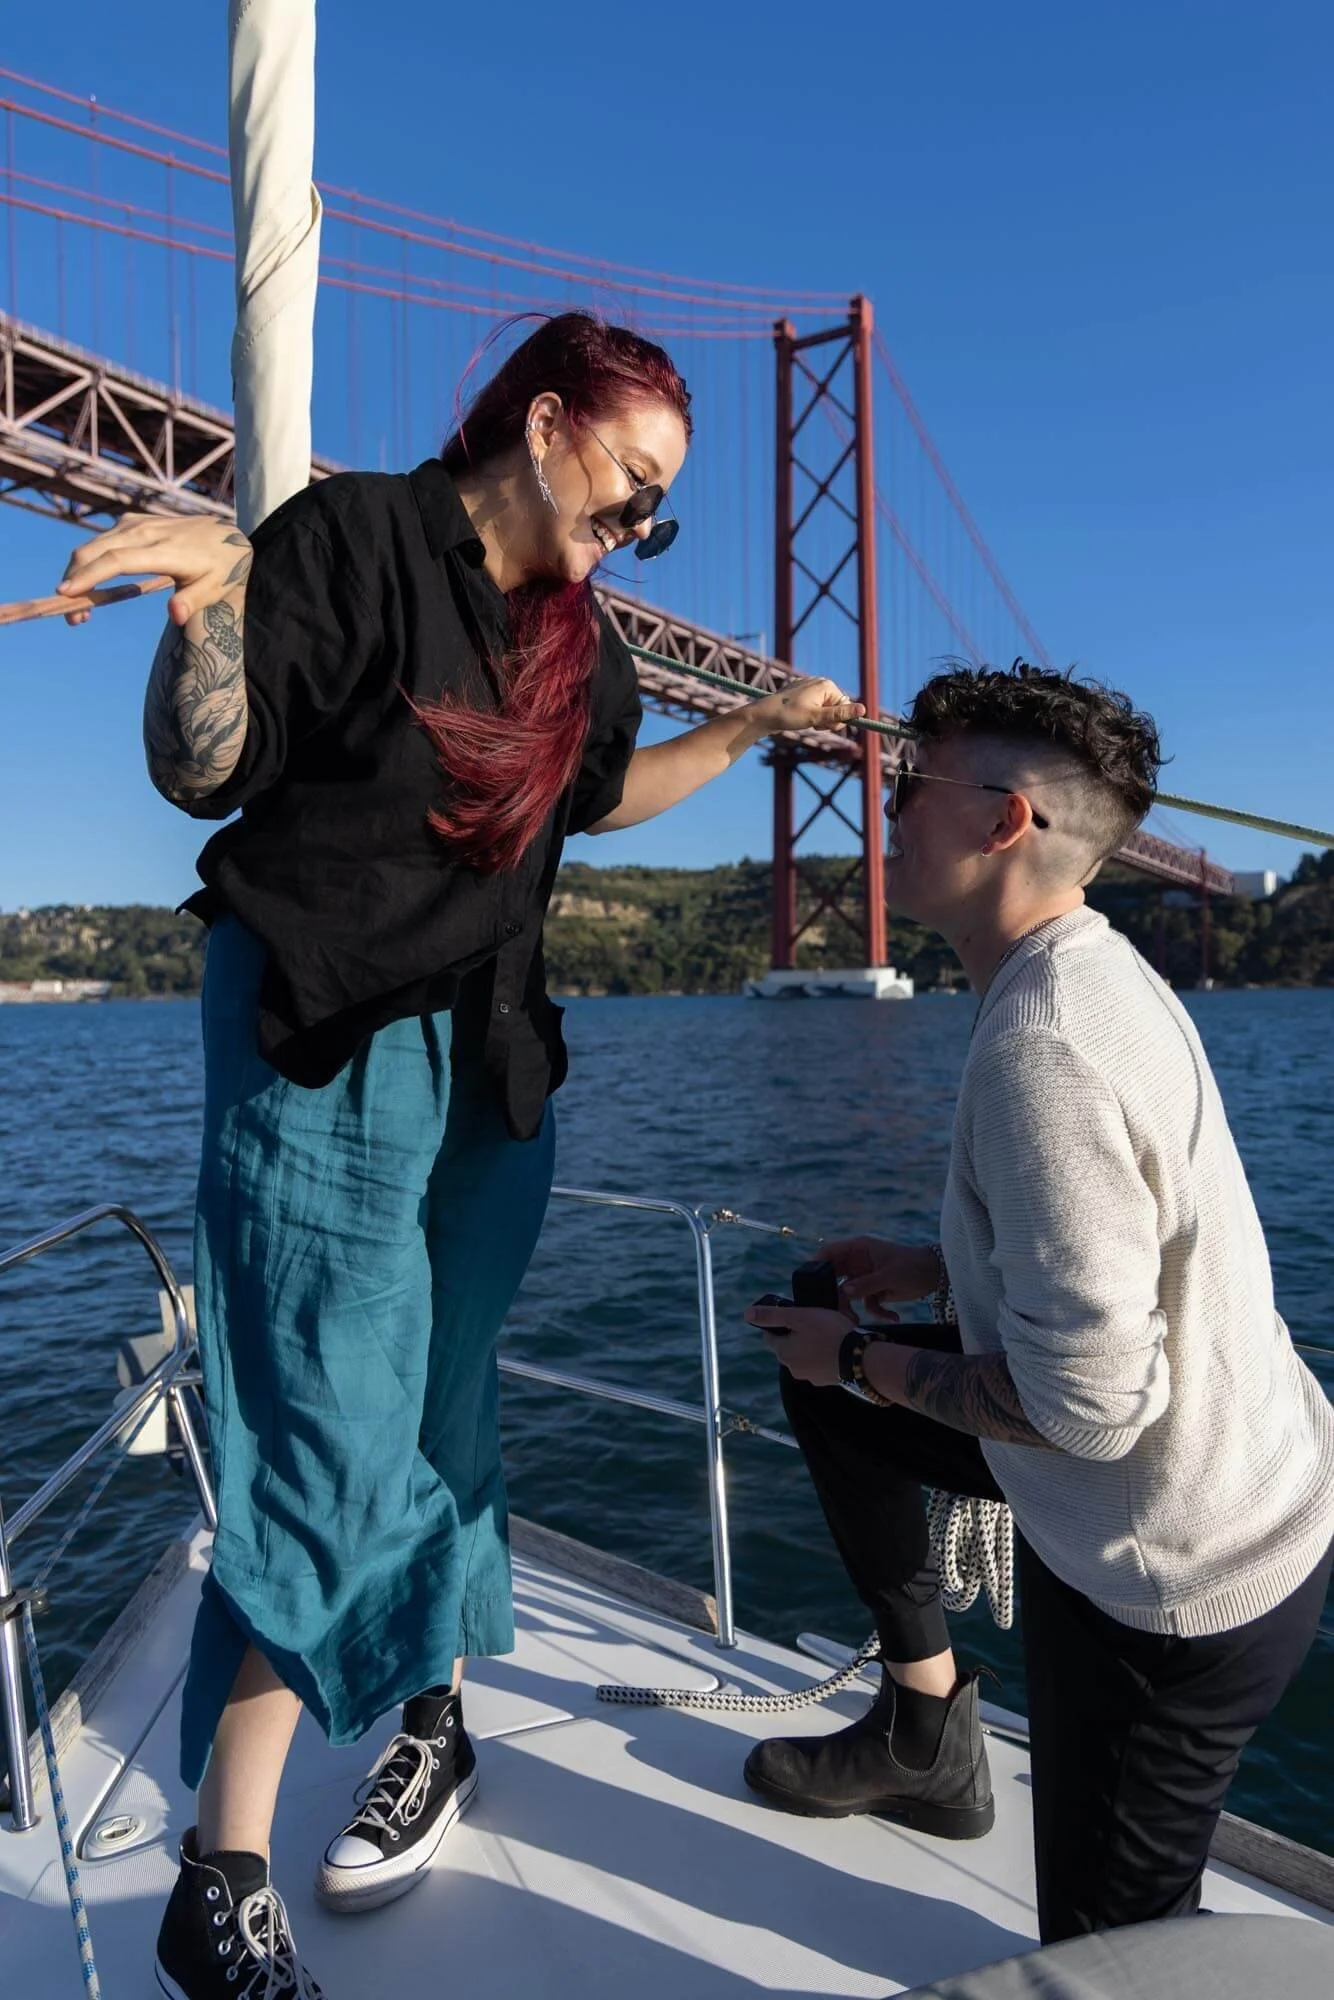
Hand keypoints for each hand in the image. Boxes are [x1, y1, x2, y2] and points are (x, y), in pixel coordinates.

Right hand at [57, 513, 251, 627]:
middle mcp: (146, 532)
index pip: (119, 560)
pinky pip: (101, 540)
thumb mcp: (216, 588)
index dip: (90, 575)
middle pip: (96, 550)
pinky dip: (88, 561)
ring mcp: (137, 524)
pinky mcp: (132, 522)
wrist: (227, 534)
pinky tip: (88, 584)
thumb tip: (176, 616)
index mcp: (166, 550)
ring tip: (79, 607)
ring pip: (94, 544)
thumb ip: (193, 601)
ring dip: (77, 572)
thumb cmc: (221, 568)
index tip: (68, 593)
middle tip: (71, 615)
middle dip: (75, 579)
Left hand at [744, 1300, 854, 1384]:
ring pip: (803, 1357)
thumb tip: (747, 1313)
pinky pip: (818, 1365)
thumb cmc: (827, 1332)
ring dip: (809, 1347)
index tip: (792, 1315)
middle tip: (812, 1322)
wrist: (858, 1359)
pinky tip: (835, 1347)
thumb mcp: (798, 1316)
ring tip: (826, 1333)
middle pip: (786, 1348)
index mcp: (782, 1352)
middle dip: (795, 1335)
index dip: (778, 1324)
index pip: (769, 1337)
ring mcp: (809, 1377)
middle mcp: (792, 1368)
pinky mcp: (826, 1381)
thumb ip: (772, 1315)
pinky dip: (822, 1357)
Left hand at [748, 676, 865, 736]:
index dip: (837, 720)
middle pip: (836, 707)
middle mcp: (820, 682)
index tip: (822, 726)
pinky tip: (799, 717)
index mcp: (827, 685)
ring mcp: (810, 686)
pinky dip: (811, 715)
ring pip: (826, 708)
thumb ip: (840, 714)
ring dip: (819, 719)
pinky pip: (815, 706)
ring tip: (804, 720)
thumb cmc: (789, 715)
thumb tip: (863, 709)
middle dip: (828, 719)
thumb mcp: (817, 718)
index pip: (845, 706)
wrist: (764, 714)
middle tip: (813, 725)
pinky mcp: (802, 693)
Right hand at [820, 1234, 939, 1314]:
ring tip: (855, 1322)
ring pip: (846, 1294)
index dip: (816, 1265)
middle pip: (833, 1277)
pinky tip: (894, 1316)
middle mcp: (857, 1262)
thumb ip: (867, 1283)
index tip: (810, 1283)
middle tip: (832, 1310)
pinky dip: (877, 1313)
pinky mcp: (873, 1291)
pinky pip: (865, 1304)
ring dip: (851, 1309)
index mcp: (858, 1249)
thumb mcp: (890, 1275)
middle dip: (833, 1295)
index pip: (829, 1253)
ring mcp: (864, 1277)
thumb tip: (844, 1291)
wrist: (935, 1275)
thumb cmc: (913, 1265)